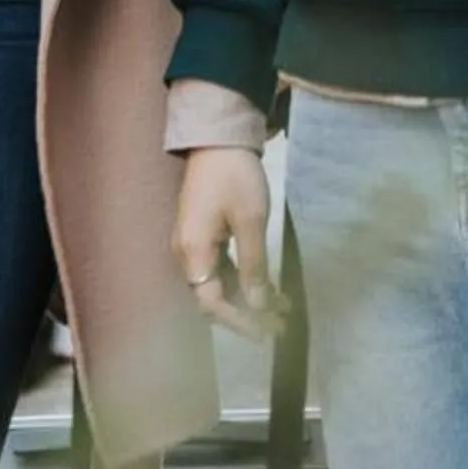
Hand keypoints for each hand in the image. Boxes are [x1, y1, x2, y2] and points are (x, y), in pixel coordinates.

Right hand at [172, 147, 280, 342]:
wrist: (219, 137)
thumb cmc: (235, 177)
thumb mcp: (251, 221)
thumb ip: (254, 266)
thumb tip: (258, 305)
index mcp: (193, 252)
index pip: (211, 303)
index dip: (238, 321)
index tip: (266, 332)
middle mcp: (186, 254)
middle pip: (212, 298)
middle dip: (246, 314)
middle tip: (279, 325)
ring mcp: (193, 244)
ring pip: (219, 284)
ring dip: (248, 298)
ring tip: (281, 308)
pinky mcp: (202, 234)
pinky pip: (220, 268)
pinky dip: (243, 279)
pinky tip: (267, 285)